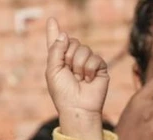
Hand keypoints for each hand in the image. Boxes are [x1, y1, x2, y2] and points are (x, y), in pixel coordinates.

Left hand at [45, 18, 107, 139]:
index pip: (57, 43)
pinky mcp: (100, 68)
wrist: (77, 107)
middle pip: (72, 41)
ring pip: (84, 49)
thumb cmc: (63, 93)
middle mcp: (73, 59)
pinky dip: (90, 69)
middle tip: (70, 73)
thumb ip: (55, 50)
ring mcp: (88, 63)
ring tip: (79, 79)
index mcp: (60, 60)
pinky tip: (88, 80)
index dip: (54, 32)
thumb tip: (64, 34)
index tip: (52, 20)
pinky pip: (95, 58)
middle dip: (69, 57)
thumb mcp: (52, 70)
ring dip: (79, 65)